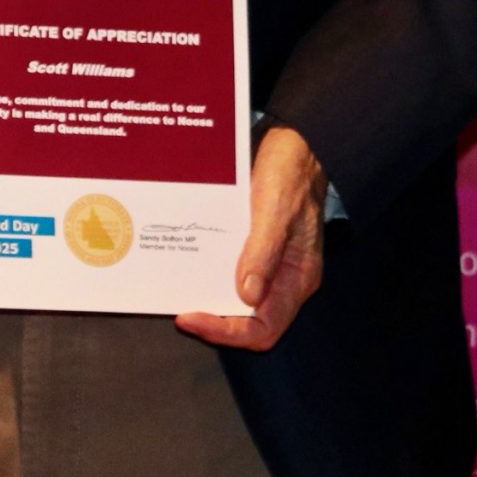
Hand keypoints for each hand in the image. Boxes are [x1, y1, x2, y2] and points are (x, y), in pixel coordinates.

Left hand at [176, 126, 326, 350]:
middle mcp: (284, 279)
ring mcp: (270, 265)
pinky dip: (210, 275)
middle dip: (214, 321)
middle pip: (248, 321)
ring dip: (209, 299)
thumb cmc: (291, 174)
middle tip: (179, 310)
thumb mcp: (275, 211)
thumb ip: (263, 252)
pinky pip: (232, 272)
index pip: (264, 328)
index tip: (192, 317)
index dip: (227, 332)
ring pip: (237, 300)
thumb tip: (246, 295)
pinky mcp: (256, 249)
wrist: (295, 145)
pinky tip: (190, 266)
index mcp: (297, 278)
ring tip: (178, 292)